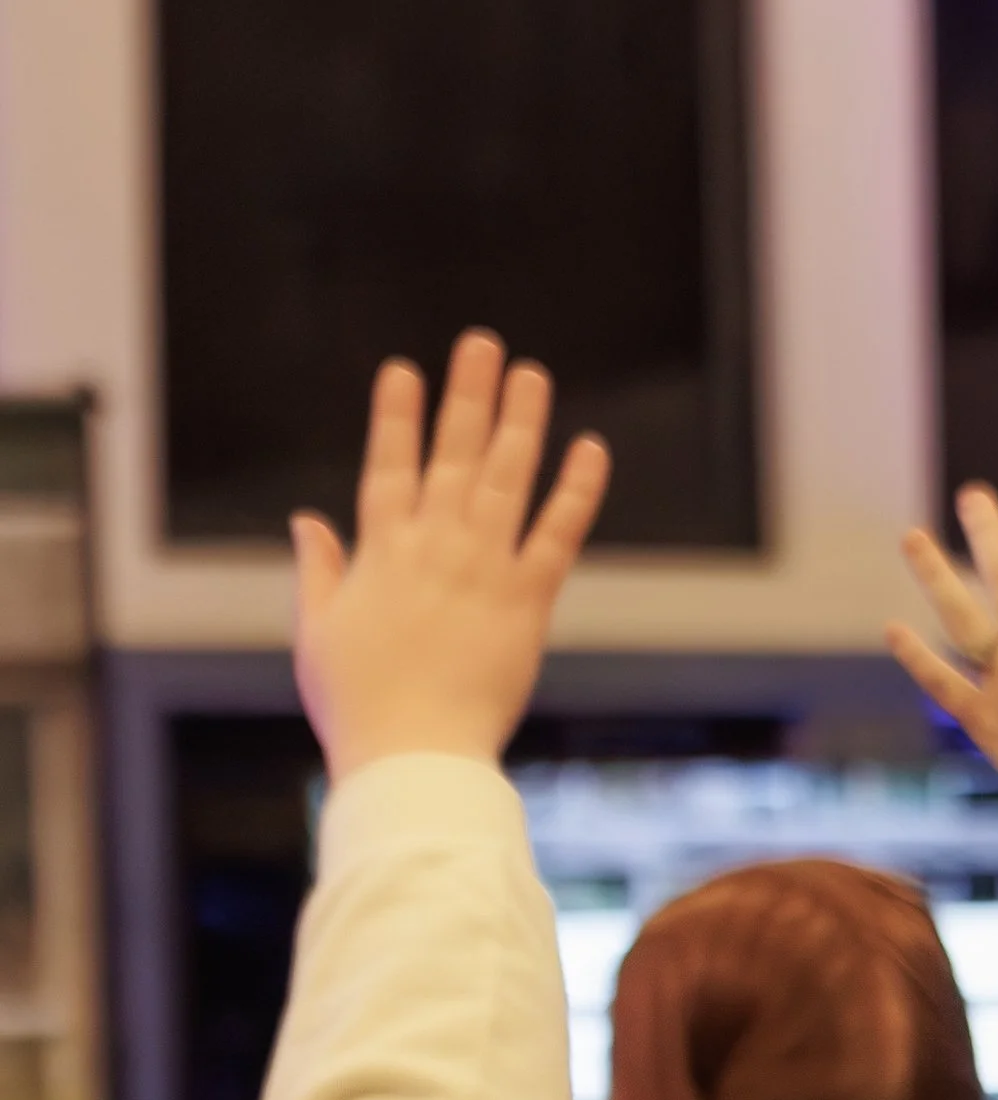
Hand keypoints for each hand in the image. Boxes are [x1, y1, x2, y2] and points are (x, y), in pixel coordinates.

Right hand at [292, 331, 609, 779]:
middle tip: (482, 344)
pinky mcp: (527, 601)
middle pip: (454, 455)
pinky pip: (557, 534)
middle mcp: (434, 548)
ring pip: (507, 479)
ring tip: (532, 374)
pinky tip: (590, 449)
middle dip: (468, 395)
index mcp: (379, 553)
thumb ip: (318, 569)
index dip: (397, 416)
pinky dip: (577, 490)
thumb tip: (306, 519)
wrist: (414, 755)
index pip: (388, 467)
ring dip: (522, 422)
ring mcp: (483, 569)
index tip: (404, 369)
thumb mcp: (318, 632)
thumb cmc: (359, 705)